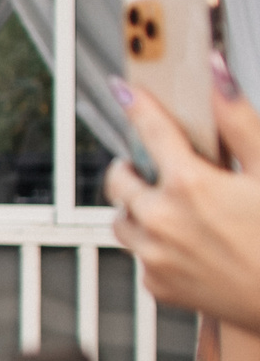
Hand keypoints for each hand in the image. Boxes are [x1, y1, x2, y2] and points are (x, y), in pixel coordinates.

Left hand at [107, 57, 259, 331]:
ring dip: (138, 208)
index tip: (125, 91)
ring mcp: (155, 257)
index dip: (137, 105)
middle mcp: (162, 222)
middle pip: (119, 180)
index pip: (151, 131)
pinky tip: (188, 244)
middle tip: (156, 167)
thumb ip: (240, 124)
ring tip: (172, 206)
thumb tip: (218, 75)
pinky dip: (154, 245)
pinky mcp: (157, 285)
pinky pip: (139, 256)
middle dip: (133, 168)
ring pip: (121, 220)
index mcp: (191, 187)